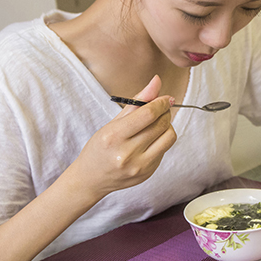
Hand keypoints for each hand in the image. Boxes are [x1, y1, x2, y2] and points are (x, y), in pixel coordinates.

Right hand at [65, 75, 176, 197]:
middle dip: (165, 112)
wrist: (91, 179)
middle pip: (161, 125)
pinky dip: (161, 141)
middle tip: (160, 109)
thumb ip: (137, 102)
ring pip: (169, 138)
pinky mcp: (147, 174)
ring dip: (167, 126)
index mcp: (114, 137)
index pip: (148, 114)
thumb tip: (157, 81)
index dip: (161, 103)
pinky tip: (149, 141)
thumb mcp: (112, 123)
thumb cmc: (100, 148)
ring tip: (156, 125)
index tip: (165, 98)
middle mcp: (127, 153)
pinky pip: (164, 150)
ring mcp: (139, 166)